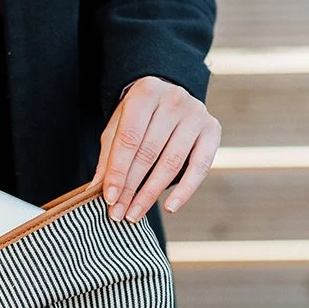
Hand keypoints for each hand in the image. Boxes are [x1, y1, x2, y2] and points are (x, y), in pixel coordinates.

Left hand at [93, 76, 220, 221]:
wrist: (169, 95)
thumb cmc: (138, 117)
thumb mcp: (118, 127)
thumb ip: (109, 156)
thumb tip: (96, 190)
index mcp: (146, 92)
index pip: (128, 139)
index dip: (117, 171)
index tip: (109, 199)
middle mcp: (174, 99)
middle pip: (149, 153)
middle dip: (131, 187)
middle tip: (118, 213)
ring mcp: (197, 114)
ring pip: (171, 162)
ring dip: (151, 193)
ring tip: (134, 214)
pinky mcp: (212, 129)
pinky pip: (200, 166)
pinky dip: (185, 190)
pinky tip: (170, 207)